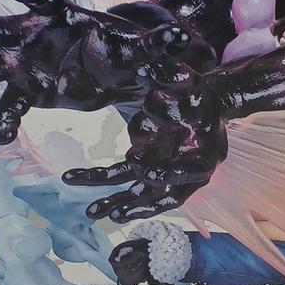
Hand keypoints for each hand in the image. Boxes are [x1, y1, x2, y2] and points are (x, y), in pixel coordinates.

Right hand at [0, 0, 215, 144]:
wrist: (116, 67)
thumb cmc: (123, 46)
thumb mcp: (143, 43)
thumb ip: (157, 42)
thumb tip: (185, 38)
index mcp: (61, 15)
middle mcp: (33, 34)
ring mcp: (24, 62)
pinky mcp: (27, 91)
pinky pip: (10, 107)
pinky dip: (5, 121)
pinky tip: (2, 139)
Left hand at [63, 56, 227, 222]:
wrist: (203, 105)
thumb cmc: (200, 94)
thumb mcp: (190, 81)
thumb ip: (169, 76)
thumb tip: (143, 72)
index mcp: (207, 154)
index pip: (191, 172)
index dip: (171, 176)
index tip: (150, 174)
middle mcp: (185, 171)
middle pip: (162, 194)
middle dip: (138, 205)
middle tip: (116, 212)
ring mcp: (164, 171)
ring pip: (139, 191)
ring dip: (115, 202)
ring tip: (90, 211)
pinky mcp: (146, 166)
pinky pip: (122, 174)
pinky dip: (101, 177)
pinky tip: (78, 177)